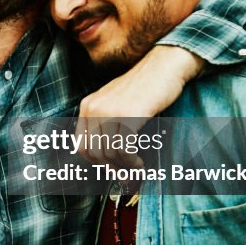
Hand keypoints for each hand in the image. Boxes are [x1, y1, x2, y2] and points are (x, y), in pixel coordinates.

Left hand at [77, 45, 203, 166]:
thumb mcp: (116, 103)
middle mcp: (94, 107)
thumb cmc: (144, 88)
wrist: (164, 67)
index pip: (81, 145)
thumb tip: (106, 162)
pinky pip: (123, 149)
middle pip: (93, 153)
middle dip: (111, 169)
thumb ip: (106, 126)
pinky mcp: (127, 115)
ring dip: (124, 167)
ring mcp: (109, 111)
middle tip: (127, 177)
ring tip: (137, 168)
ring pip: (108, 154)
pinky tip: (140, 162)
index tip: (112, 170)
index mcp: (87, 105)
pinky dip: (132, 162)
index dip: (96, 163)